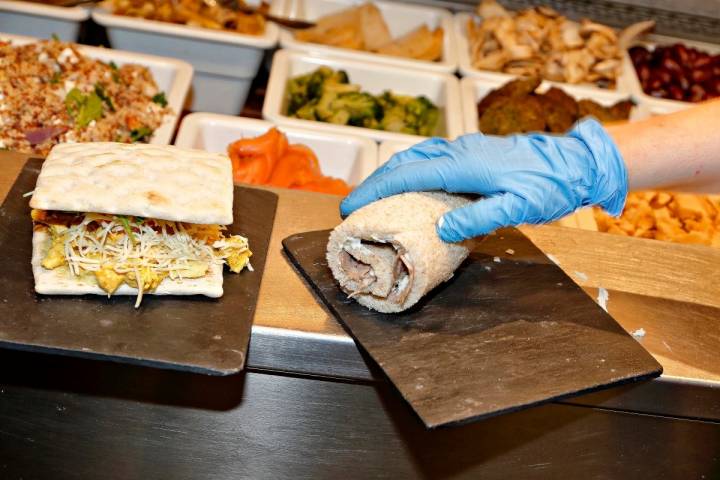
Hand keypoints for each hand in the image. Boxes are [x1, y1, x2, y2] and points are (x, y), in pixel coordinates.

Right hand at [340, 119, 627, 241]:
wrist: (576, 162)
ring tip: (375, 194)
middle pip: (405, 161)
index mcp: (464, 165)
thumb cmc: (550, 185)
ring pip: (417, 156)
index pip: (407, 175)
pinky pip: (432, 157)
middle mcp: (460, 151)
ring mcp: (466, 148)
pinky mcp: (474, 152)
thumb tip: (443, 229)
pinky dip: (411, 169)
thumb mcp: (519, 207)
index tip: (351, 205)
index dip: (376, 190)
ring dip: (392, 173)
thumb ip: (479, 218)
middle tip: (354, 203)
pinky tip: (411, 183)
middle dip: (376, 181)